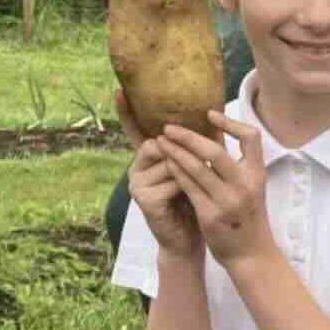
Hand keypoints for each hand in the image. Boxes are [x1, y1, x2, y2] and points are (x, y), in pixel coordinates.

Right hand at [118, 90, 201, 258]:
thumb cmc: (196, 201)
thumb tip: (211, 115)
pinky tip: (191, 197)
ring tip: (197, 187)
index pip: (135, 130)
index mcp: (148, 157)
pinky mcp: (143, 199)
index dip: (126, 112)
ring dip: (190, 172)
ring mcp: (136, 183)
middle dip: (185, 151)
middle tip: (204, 166)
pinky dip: (187, 187)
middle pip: (161, 143)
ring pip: (170, 161)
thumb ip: (198, 146)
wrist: (190, 239)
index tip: (119, 90)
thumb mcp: (198, 169)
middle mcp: (137, 167)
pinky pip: (171, 180)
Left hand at [157, 112, 274, 265]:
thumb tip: (215, 135)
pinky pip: (189, 187)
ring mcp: (228, 201)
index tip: (210, 114)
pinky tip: (165, 163)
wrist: (252, 255)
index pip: (251, 137)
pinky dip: (176, 171)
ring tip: (160, 141)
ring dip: (175, 152)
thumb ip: (237, 165)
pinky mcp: (211, 215)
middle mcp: (245, 185)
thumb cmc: (249, 219)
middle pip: (215, 152)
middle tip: (169, 127)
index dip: (231, 123)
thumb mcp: (251, 188)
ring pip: (197, 168)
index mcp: (258, 174)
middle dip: (189, 136)